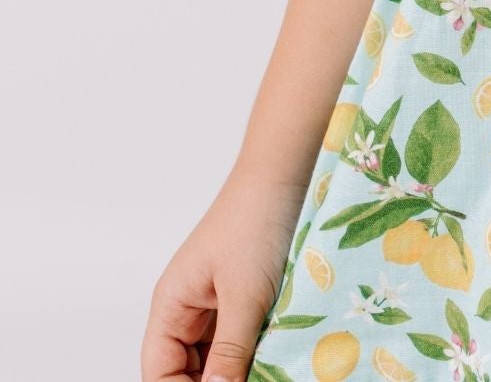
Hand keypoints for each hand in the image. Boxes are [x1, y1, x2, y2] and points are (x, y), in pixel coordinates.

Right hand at [142, 167, 306, 381]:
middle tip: (254, 379)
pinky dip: (255, 349)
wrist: (287, 172)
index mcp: (171, 305)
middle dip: (216, 381)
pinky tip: (275, 355)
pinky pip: (242, 335)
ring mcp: (219, 299)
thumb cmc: (257, 223)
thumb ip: (230, 351)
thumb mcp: (245, 294)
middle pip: (188, 368)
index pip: (160, 372)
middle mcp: (188, 306)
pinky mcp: (247, 291)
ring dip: (239, 367)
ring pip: (219, 354)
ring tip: (267, 369)